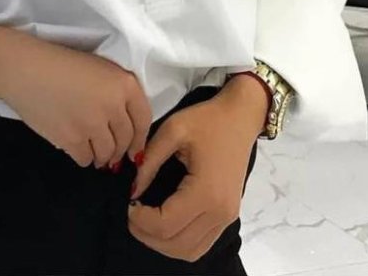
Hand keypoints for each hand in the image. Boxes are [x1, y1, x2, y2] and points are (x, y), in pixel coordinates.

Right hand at [0, 35, 152, 168]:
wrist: (24, 68)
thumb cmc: (60, 64)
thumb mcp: (98, 69)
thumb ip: (116, 94)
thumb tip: (124, 132)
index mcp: (124, 84)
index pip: (144, 119)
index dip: (140, 138)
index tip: (135, 150)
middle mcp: (114, 105)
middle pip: (125, 140)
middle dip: (120, 151)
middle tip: (111, 155)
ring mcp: (93, 124)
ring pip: (107, 153)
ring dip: (102, 157)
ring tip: (93, 152)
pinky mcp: (72, 139)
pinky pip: (86, 159)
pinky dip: (83, 157)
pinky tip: (76, 147)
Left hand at [126, 76, 266, 262]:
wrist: (240, 117)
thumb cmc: (206, 120)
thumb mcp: (172, 131)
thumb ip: (149, 161)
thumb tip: (132, 190)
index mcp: (205, 191)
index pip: (165, 224)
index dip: (139, 220)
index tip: (127, 202)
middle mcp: (219, 212)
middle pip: (176, 244)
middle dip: (146, 234)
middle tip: (130, 213)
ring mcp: (227, 218)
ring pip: (189, 251)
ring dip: (162, 243)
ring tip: (144, 219)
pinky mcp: (228, 216)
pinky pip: (201, 245)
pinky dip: (179, 243)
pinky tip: (164, 224)